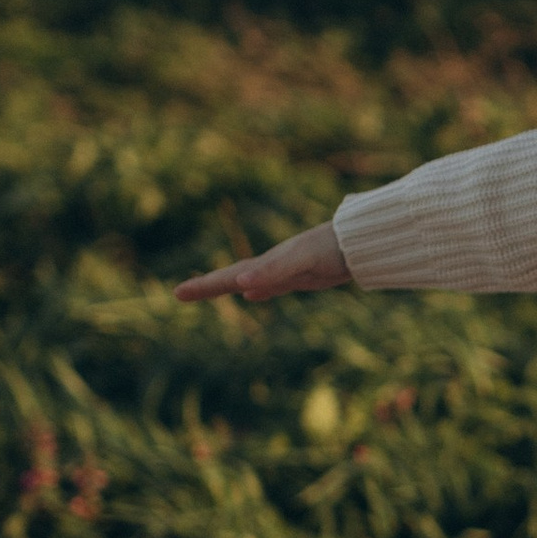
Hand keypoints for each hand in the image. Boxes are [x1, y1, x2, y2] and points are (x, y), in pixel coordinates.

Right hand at [175, 221, 352, 306]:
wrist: (359, 242)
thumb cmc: (330, 249)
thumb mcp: (300, 262)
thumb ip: (273, 272)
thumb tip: (242, 285)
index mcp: (265, 264)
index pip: (227, 278)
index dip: (203, 286)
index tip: (177, 293)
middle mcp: (270, 266)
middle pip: (231, 278)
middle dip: (206, 286)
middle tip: (180, 293)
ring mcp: (284, 271)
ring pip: (247, 281)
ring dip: (227, 287)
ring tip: (209, 290)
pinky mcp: (300, 277)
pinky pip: (269, 286)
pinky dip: (257, 290)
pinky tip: (252, 295)